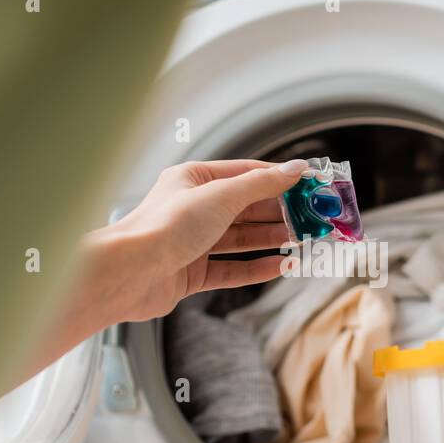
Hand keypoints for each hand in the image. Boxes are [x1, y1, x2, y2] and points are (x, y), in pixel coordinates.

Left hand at [98, 158, 305, 321]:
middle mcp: (193, 209)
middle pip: (246, 208)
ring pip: (241, 239)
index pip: (246, 174)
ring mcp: (193, 242)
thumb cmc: (166, 227)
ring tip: (303, 240)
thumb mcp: (221, 196)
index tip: (310, 185)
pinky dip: (257, 267)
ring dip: (273, 239)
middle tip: (313, 218)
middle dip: (280, 213)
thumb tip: (295, 169)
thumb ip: (261, 184)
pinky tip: (282, 265)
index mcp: (194, 180)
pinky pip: (232, 268)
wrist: (130, 273)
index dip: (280, 179)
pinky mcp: (192, 273)